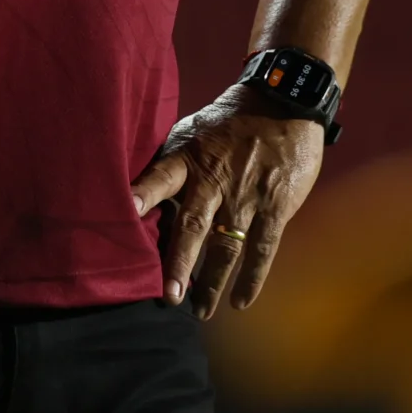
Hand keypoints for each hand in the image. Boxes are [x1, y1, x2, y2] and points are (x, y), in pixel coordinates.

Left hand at [130, 87, 324, 318]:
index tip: (126, 210)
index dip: (145, 192)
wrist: (285, 102)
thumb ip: (172, 160)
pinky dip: (252, 278)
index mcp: (191, 157)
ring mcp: (247, 196)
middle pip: (194, 226)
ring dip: (212, 282)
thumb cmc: (232, 118)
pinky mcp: (275, 207)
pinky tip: (240, 301)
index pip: (162, 175)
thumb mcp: (195, 129)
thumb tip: (140, 188)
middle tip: (169, 297)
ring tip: (200, 310)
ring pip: (226, 247)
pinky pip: (262, 249)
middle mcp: (216, 180)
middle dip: (180, 263)